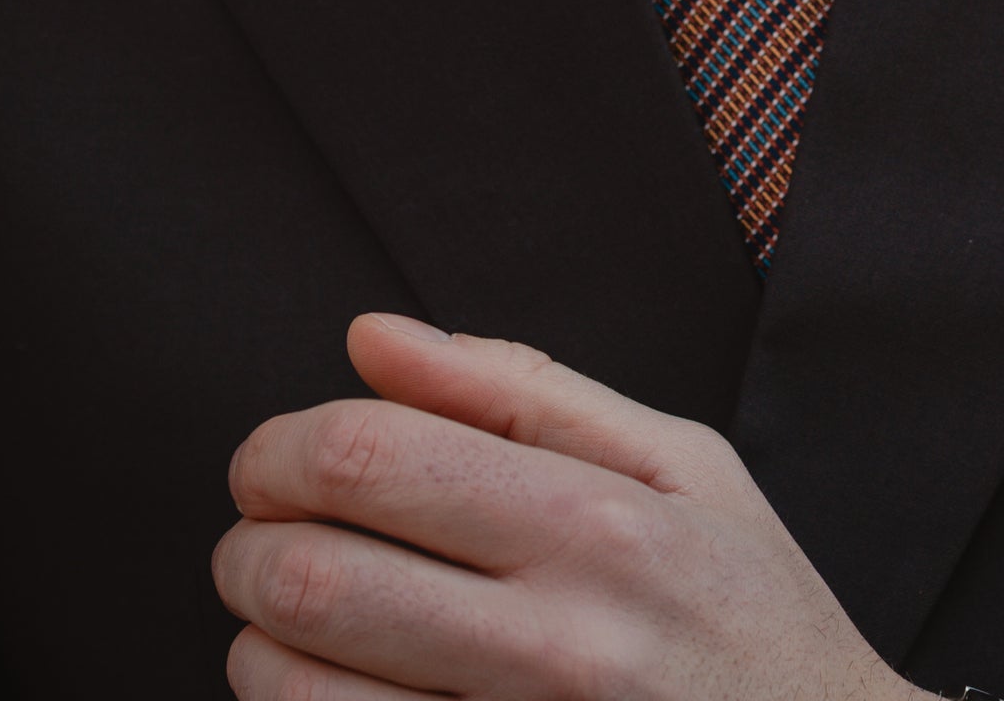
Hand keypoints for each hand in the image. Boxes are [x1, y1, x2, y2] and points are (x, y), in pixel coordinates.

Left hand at [212, 311, 928, 700]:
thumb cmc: (756, 615)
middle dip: (247, 547)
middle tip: (262, 538)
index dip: (282, 447)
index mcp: (601, 524)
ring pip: (300, 699)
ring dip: (260, 649)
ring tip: (296, 626)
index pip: (372, 457)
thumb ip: (521, 388)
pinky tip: (340, 693)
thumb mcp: (685, 463)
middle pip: (313, 578)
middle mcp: (561, 645)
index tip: (275, 459)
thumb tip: (373, 338)